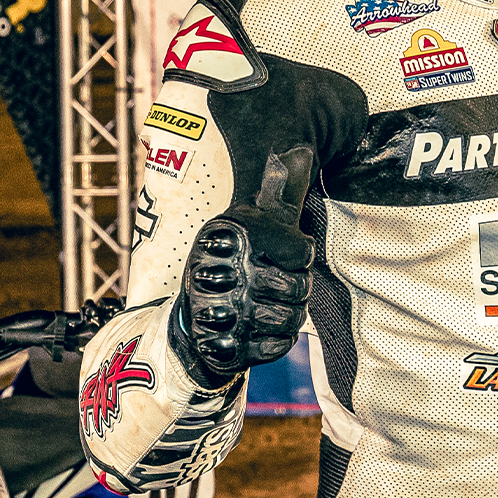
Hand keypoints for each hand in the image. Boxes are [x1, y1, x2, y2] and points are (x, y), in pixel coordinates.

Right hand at [178, 147, 314, 382]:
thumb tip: (300, 149)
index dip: (301, 254)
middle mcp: (217, 272)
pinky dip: (279, 339)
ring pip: (290, 319)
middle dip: (298, 288)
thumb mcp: (251, 220)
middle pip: (297, 288)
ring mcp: (218, 313)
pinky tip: (265, 327)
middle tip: (284, 282)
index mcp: (226, 236)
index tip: (291, 252)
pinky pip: (278, 346)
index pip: (299, 252)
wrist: (196, 313)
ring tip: (276, 303)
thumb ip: (278, 192)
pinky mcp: (224, 347)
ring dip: (291, 314)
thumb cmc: (234, 258)